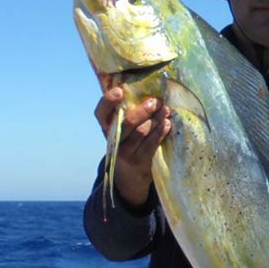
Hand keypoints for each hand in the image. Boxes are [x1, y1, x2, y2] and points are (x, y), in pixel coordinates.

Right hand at [95, 85, 170, 206]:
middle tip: (156, 101)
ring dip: (156, 120)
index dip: (108, 101)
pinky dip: (161, 132)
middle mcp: (113, 141)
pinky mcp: (139, 162)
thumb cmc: (128, 145)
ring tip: (166, 110)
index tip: (119, 91)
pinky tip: (167, 124)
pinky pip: (151, 144)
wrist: (128, 179)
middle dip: (143, 111)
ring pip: (141, 133)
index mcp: (106, 128)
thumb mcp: (122, 131)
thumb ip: (128, 114)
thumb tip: (147, 89)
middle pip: (127, 123)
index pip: (101, 113)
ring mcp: (125, 153)